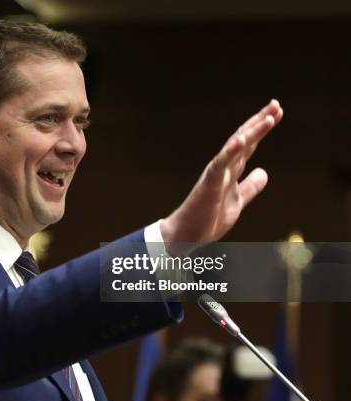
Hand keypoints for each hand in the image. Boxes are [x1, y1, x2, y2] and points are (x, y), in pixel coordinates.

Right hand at [160, 99, 282, 253]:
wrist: (185, 236)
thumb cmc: (206, 219)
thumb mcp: (237, 202)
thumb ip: (250, 187)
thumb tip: (264, 172)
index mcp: (230, 172)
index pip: (248, 146)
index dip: (261, 129)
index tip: (276, 113)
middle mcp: (224, 168)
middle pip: (244, 140)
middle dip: (259, 122)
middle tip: (275, 104)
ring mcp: (216, 174)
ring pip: (235, 148)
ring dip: (252, 132)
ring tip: (268, 117)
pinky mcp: (208, 183)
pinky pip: (220, 164)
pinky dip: (230, 151)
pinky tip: (240, 140)